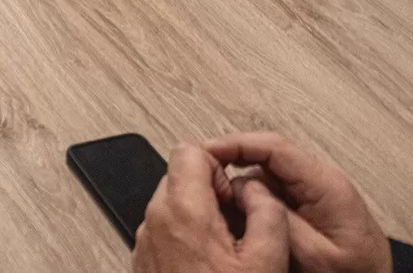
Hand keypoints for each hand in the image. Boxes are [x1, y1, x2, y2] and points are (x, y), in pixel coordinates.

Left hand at [134, 145, 289, 272]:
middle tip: (236, 226)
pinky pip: (165, 232)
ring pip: (171, 205)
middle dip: (209, 192)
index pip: (189, 150)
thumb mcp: (268, 260)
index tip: (235, 196)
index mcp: (183, 211)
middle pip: (178, 176)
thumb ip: (266, 211)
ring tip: (226, 253)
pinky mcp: (144, 262)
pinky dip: (186, 238)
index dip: (218, 167)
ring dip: (199, 217)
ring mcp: (145, 243)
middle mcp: (155, 222)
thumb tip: (256, 189)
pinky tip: (209, 267)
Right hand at [204, 134, 391, 272]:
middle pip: (266, 160)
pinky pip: (275, 196)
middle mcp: (321, 183)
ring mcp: (316, 195)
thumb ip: (277, 216)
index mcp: (326, 185)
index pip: (274, 146)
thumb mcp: (313, 253)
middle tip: (211, 190)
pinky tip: (249, 226)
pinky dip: (256, 206)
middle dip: (236, 171)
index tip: (207, 150)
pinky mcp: (311, 208)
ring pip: (267, 179)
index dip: (236, 143)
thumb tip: (244, 187)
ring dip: (245, 193)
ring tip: (230, 216)